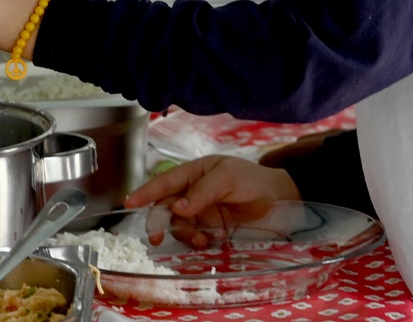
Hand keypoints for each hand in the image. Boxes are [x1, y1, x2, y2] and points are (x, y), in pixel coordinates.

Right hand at [125, 154, 300, 247]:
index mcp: (194, 172)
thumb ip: (202, 191)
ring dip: (183, 234)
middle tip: (156, 237)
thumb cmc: (254, 181)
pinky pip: (193, 236)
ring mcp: (202, 211)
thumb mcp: (228, 178)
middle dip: (159, 221)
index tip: (129, 203)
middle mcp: (193, 192)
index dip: (146, 192)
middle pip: (166, 206)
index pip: (165, 182)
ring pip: (178, 224)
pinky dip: (195, 241)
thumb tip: (177, 207)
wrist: (283, 201)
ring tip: (200, 239)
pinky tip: (207, 241)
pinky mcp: (211, 229)